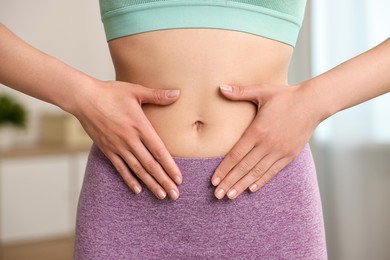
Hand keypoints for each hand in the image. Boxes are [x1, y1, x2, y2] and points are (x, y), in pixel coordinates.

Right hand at [72, 79, 181, 199]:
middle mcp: (130, 140)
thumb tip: (178, 93)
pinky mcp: (107, 150)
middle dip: (164, 181)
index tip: (179, 179)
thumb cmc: (111, 92)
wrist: (83, 98)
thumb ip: (157, 95)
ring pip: (137, 169)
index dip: (170, 166)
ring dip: (150, 184)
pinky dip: (129, 180)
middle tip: (175, 195)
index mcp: (140, 126)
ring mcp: (118, 147)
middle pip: (150, 165)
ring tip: (161, 196)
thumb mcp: (136, 90)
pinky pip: (120, 168)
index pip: (159, 151)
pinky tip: (137, 190)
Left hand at [211, 83, 321, 199]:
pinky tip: (252, 189)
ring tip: (230, 196)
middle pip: (244, 167)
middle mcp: (268, 144)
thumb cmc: (285, 96)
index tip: (214, 180)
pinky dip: (262, 181)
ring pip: (257, 172)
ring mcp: (280, 151)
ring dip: (243, 185)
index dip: (224, 169)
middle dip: (229, 182)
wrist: (313, 103)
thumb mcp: (262, 91)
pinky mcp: (290, 155)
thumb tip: (220, 87)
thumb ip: (240, 92)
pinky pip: (273, 171)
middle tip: (217, 195)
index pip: (236, 155)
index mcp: (258, 130)